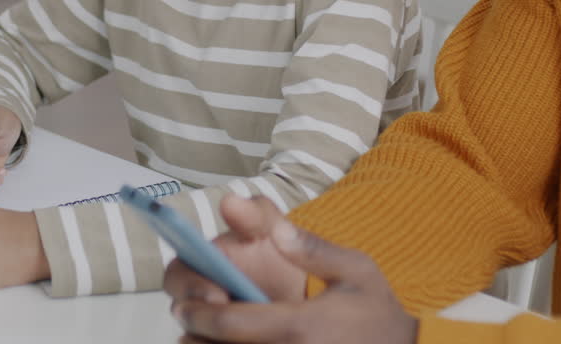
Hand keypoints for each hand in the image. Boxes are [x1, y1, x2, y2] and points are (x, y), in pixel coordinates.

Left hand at [167, 195, 416, 343]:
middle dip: (196, 339)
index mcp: (300, 326)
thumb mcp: (355, 270)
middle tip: (188, 324)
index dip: (200, 314)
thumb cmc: (377, 313)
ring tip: (202, 339)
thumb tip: (274, 228)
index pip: (231, 323)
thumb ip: (311, 248)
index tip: (184, 307)